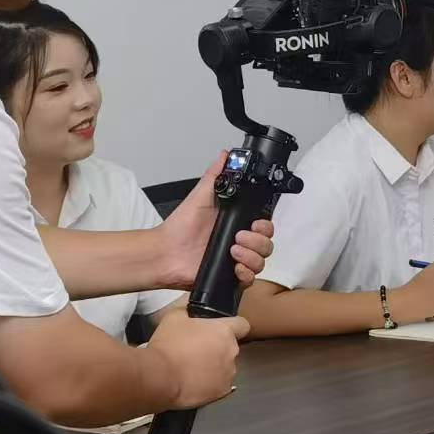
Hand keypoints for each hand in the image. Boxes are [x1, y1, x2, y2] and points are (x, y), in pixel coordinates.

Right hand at [142, 309, 248, 409]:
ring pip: (226, 367)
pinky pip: (220, 385)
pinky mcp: (222, 391)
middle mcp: (231, 351)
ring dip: (215, 367)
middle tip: (198, 350)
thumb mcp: (174, 317)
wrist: (161, 377)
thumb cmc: (168, 346)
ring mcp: (228, 373)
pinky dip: (211, 384)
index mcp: (224, 331)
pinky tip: (195, 382)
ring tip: (194, 368)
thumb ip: (187, 310)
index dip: (233, 326)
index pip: (243, 324)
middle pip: (231, 347)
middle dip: (218, 348)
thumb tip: (189, 308)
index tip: (221, 330)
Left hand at [152, 154, 278, 289]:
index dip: (265, 224)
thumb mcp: (201, 196)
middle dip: (259, 239)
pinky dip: (246, 273)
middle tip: (240, 236)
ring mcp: (236, 260)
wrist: (166, 252)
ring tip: (232, 250)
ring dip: (252, 255)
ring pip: (262, 260)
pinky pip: (250, 279)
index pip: (264, 224)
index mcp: (236, 223)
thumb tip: (226, 154)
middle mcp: (240, 242)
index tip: (254, 221)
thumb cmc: (180, 227)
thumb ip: (216, 175)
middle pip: (267, 243)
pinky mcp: (230, 277)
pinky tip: (234, 267)